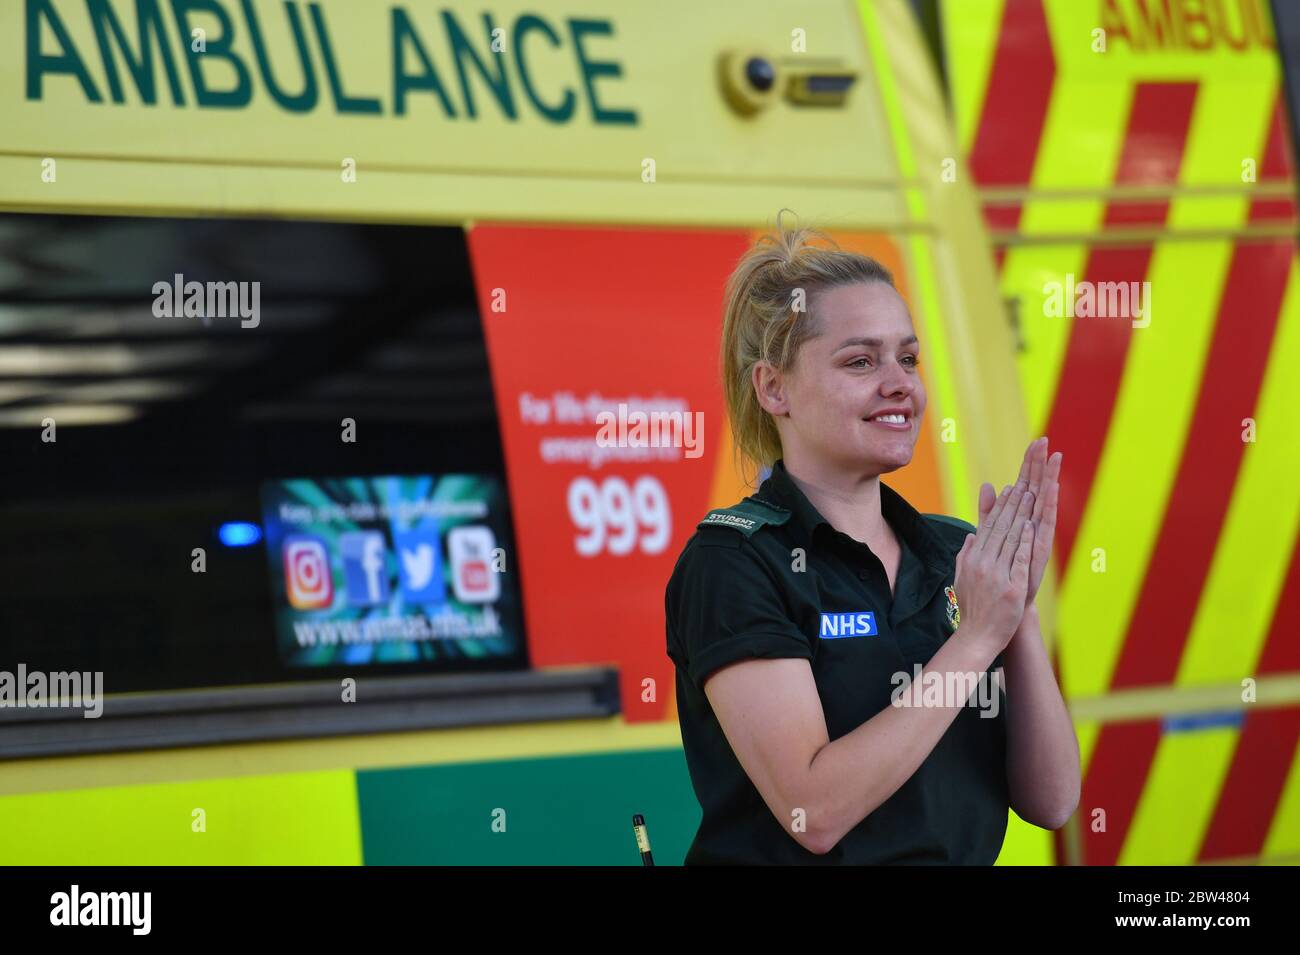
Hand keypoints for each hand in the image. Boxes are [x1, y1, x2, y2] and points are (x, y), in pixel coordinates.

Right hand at [953, 481, 1034, 654]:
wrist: (978, 637)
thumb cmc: (973, 607)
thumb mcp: (964, 575)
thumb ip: (968, 552)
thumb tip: (972, 534)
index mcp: (973, 559)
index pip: (988, 527)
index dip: (1000, 507)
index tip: (1009, 489)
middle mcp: (983, 564)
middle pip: (1000, 528)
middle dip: (1013, 504)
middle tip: (1024, 483)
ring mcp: (997, 576)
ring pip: (1010, 540)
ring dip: (1021, 516)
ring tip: (1030, 496)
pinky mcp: (1012, 589)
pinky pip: (1019, 561)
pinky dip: (1025, 542)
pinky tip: (1031, 526)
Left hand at [977, 437, 1061, 604]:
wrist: (1009, 606)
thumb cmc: (1003, 572)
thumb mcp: (991, 535)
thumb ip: (988, 511)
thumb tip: (988, 485)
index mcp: (1022, 520)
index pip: (1027, 485)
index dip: (1030, 465)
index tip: (1036, 441)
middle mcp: (1034, 525)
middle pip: (1037, 488)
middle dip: (1041, 465)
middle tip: (1045, 440)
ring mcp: (1038, 538)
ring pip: (1044, 502)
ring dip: (1049, 479)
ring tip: (1053, 457)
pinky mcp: (1040, 550)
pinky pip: (1045, 524)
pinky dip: (1048, 507)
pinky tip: (1050, 489)